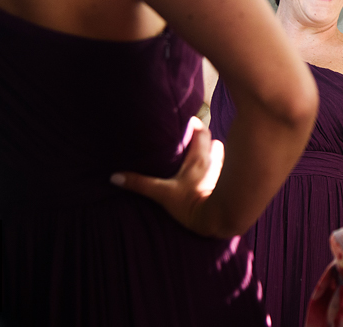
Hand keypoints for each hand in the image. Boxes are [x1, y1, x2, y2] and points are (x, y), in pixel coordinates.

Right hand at [110, 117, 223, 231]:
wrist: (219, 220)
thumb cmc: (192, 204)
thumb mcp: (162, 194)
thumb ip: (140, 184)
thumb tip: (115, 176)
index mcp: (198, 158)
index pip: (201, 132)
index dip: (196, 125)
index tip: (188, 121)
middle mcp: (213, 162)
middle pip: (213, 141)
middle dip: (205, 138)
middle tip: (193, 138)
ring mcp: (222, 174)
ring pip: (220, 156)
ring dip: (214, 153)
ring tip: (202, 155)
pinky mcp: (227, 186)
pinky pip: (225, 172)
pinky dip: (220, 169)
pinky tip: (211, 176)